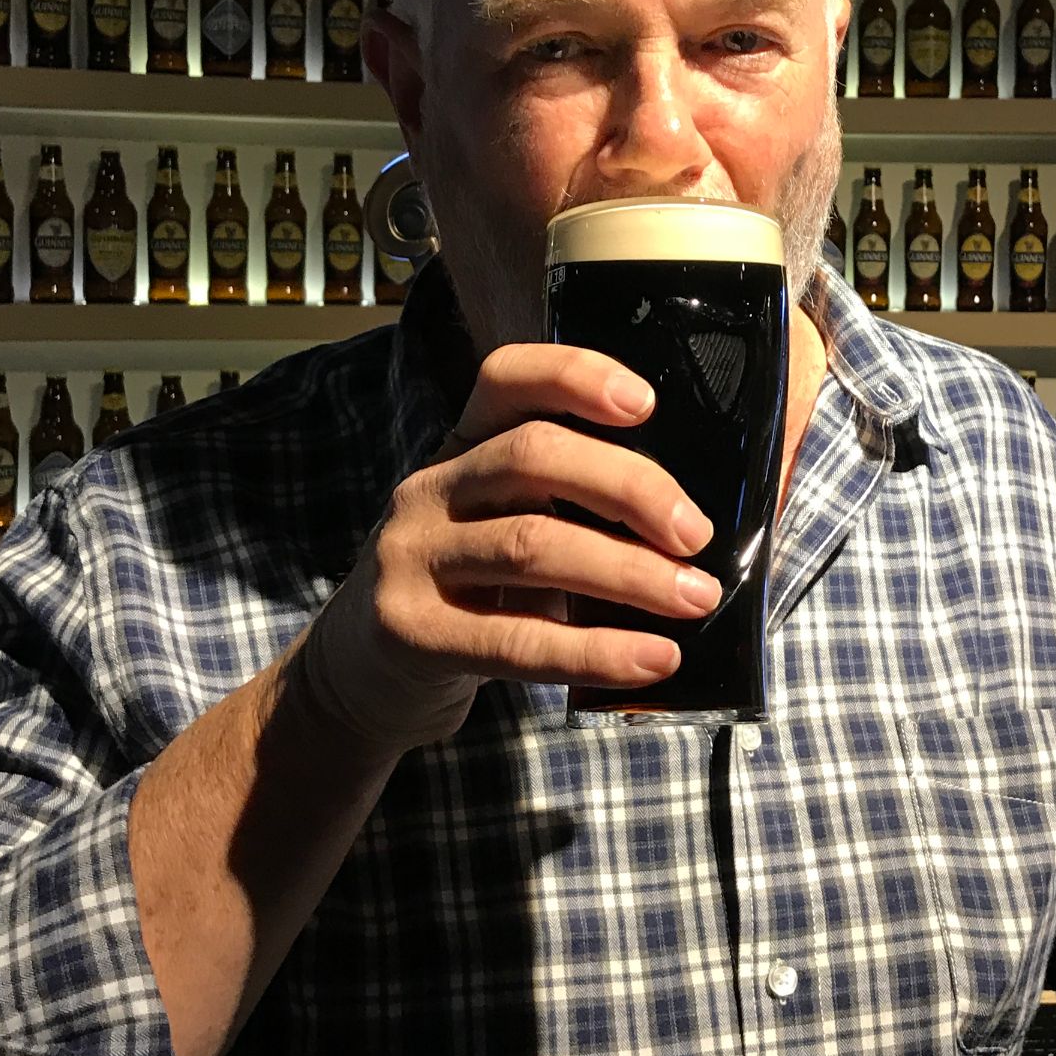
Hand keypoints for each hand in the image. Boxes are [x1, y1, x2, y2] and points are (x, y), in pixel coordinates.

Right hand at [297, 341, 716, 755]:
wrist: (361, 680)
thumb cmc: (467, 597)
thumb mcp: (502, 531)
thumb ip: (572, 511)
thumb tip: (692, 525)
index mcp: (460, 448)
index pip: (506, 380)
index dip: (575, 375)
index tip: (646, 403)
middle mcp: (428, 489)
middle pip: (533, 456)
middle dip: (629, 488)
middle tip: (695, 533)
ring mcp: (410, 557)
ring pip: (530, 545)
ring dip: (628, 573)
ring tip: (694, 598)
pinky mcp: (407, 631)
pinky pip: (513, 639)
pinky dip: (595, 651)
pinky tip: (651, 659)